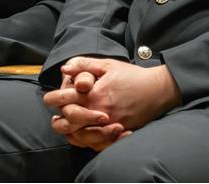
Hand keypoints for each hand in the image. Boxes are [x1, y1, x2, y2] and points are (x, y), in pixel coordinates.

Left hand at [42, 57, 181, 148]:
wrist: (158, 90)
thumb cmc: (133, 76)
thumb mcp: (108, 65)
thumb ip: (84, 65)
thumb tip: (64, 69)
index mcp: (94, 95)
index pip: (64, 101)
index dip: (52, 98)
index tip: (50, 98)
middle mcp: (99, 113)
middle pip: (68, 123)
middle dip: (59, 120)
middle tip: (57, 117)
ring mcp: (109, 126)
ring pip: (80, 137)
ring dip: (71, 132)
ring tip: (67, 126)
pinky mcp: (118, 133)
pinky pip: (96, 144)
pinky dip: (86, 141)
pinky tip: (82, 134)